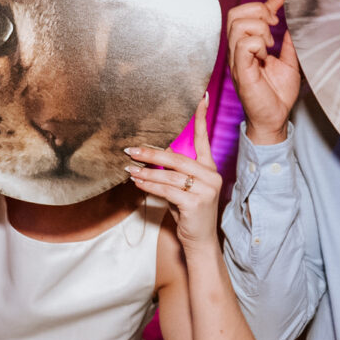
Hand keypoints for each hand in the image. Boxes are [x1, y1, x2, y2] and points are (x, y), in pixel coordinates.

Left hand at [125, 94, 221, 249]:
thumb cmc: (189, 213)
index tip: (200, 97)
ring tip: (129, 169)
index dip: (201, 119)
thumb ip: (173, 173)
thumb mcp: (183, 190)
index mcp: (209, 169)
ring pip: (169, 175)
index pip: (205, 139)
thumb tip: (152, 157)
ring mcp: (205, 189)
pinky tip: (137, 183)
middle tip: (131, 149)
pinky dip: (149, 186)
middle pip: (177, 158)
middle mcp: (211, 176)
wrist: (200, 241)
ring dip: (145, 172)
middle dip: (151, 153)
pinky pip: (167, 190)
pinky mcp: (196, 202)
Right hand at [226, 0, 297, 144]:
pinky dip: (257, 44)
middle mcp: (237, 50)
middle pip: (235, 14)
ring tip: (270, 45)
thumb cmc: (278, 94)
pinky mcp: (241, 70)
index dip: (266, 2)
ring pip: (238, 25)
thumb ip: (288, 42)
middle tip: (274, 25)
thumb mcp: (289, 61)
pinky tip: (265, 55)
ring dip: (259, 29)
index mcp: (246, 46)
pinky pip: (243, 44)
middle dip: (258, 12)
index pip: (247, 14)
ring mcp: (236, 60)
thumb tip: (293, 22)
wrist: (275, 118)